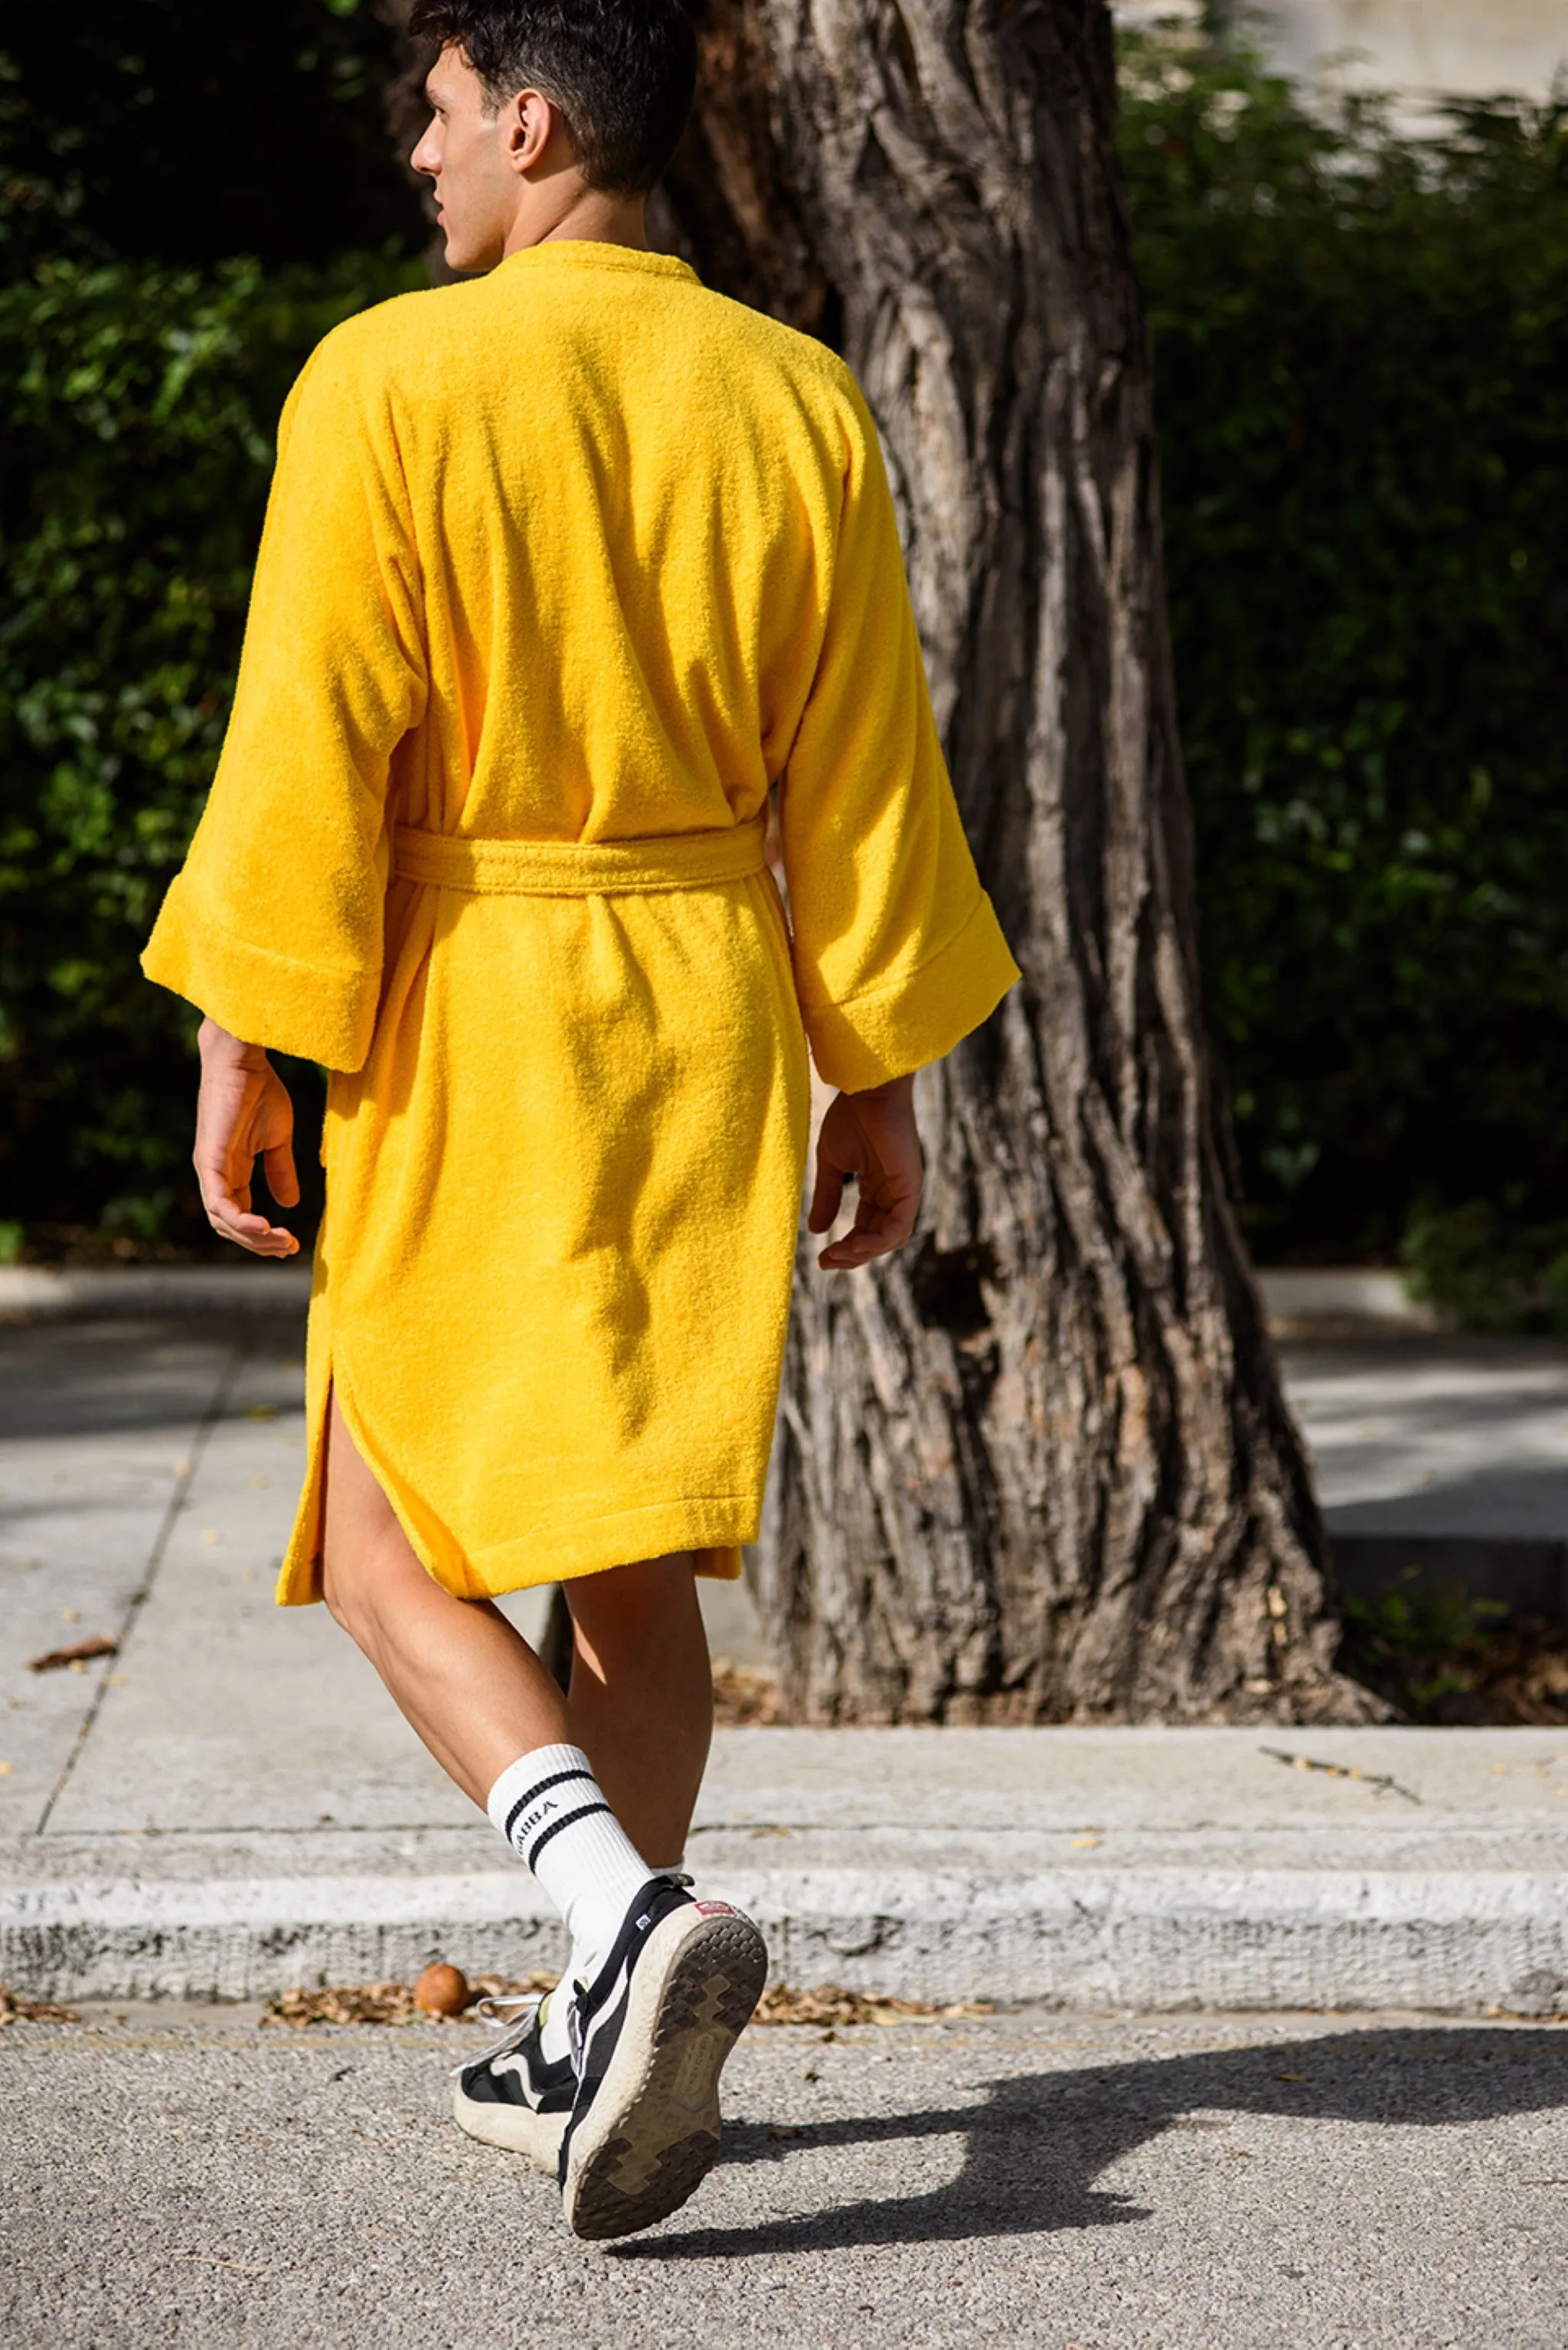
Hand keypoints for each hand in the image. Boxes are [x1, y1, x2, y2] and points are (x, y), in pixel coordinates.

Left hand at [193, 1019, 300, 1256]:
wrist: (243, 1060)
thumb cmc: (259, 1091)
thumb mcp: (277, 1140)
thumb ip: (281, 1171)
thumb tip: (290, 1204)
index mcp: (230, 1172)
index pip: (240, 1217)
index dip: (263, 1236)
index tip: (293, 1243)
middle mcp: (215, 1176)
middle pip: (229, 1227)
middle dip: (260, 1244)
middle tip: (289, 1248)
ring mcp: (209, 1170)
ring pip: (223, 1221)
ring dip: (253, 1237)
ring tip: (282, 1241)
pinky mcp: (209, 1160)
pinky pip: (219, 1202)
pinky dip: (240, 1220)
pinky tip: (265, 1226)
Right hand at [807, 1073, 923, 1271]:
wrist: (866, 1090)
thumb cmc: (850, 1117)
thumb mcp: (832, 1164)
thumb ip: (827, 1197)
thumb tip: (816, 1231)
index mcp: (877, 1187)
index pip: (865, 1229)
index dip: (846, 1248)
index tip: (821, 1258)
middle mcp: (894, 1193)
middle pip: (878, 1239)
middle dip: (853, 1256)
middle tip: (827, 1262)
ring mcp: (905, 1191)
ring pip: (890, 1240)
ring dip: (864, 1253)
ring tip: (838, 1255)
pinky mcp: (911, 1187)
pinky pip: (899, 1227)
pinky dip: (878, 1241)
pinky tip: (853, 1244)